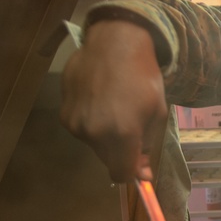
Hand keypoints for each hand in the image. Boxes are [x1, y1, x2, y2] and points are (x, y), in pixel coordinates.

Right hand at [60, 20, 168, 181]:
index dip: (132, 172)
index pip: (121, 174)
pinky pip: (81, 129)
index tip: (140, 165)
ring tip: (115, 109)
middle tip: (132, 127)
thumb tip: (142, 175)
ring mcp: (75, 123)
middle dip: (121, 152)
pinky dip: (92, 123)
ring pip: (94, 144)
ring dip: (106, 137)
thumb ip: (147, 147)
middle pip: (108, 160)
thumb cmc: (143, 77)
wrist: (114, 44)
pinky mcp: (63, 112)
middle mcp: (93, 133)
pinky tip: (100, 101)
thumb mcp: (156, 113)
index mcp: (122, 134)